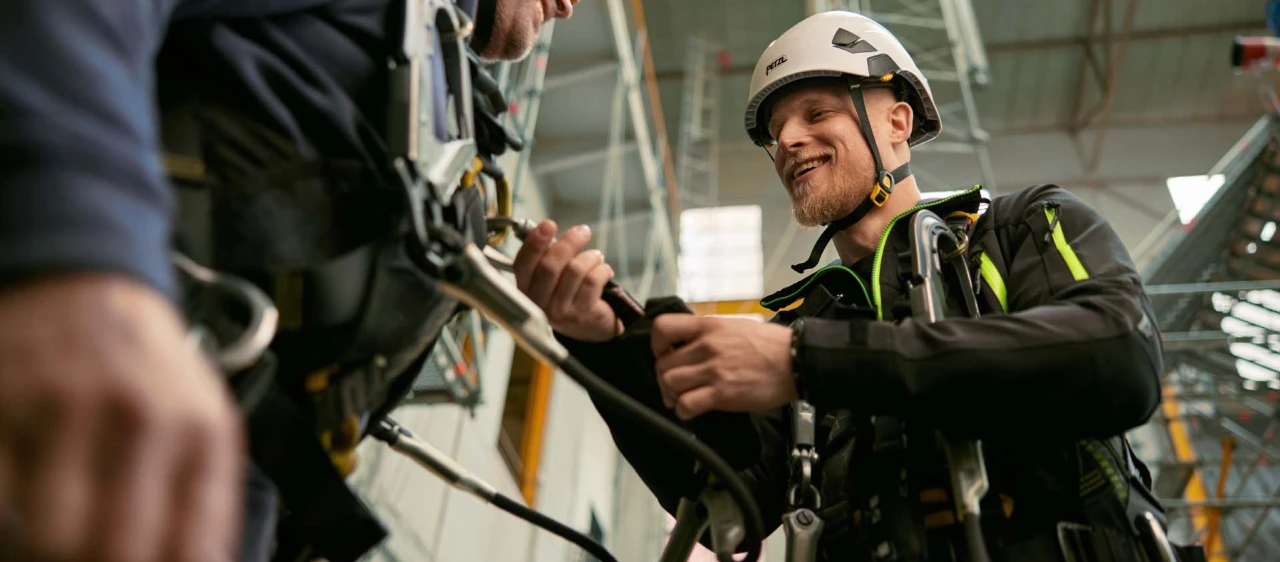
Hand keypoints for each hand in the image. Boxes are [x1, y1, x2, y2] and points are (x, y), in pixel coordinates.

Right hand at [0, 274, 244, 561]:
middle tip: (90, 556)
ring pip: (50, 539)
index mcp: (201, 433)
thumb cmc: (149, 371)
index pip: (191, 549)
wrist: (85, 283)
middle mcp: (140, 418)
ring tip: (46, 542)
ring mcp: (67, 408)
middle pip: (119, 552)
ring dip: (43, 552)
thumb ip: (205, 503)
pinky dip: (6, 519)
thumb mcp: (203, 422)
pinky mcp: (3, 399)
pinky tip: (19, 508)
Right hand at [512, 220, 621, 341]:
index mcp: (525, 289)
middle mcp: (537, 303)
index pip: (523, 264)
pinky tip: (604, 270)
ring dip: (590, 257)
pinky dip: (602, 269)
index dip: (535, 242)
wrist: (588, 327)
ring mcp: (558, 311)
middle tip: (583, 231)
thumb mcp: (550, 277)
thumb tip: (546, 228)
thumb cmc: (567, 293)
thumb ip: (546, 255)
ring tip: (596, 256)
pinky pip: (592, 281)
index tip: (549, 224)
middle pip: (551, 265)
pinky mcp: (580, 314)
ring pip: (575, 270)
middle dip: (569, 242)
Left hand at [651, 315, 796, 419]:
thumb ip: (710, 333)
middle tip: (676, 387)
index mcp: (708, 326)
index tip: (666, 355)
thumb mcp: (735, 326)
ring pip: (669, 384)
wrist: (797, 361)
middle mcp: (706, 346)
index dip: (657, 345)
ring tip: (682, 399)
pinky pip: (686, 405)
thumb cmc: (770, 344)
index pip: (663, 328)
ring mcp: (713, 370)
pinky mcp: (722, 394)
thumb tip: (689, 344)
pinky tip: (692, 411)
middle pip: (663, 364)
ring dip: (671, 396)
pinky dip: (683, 412)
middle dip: (664, 379)